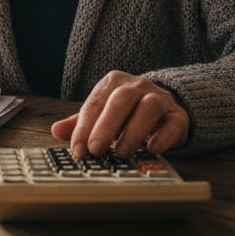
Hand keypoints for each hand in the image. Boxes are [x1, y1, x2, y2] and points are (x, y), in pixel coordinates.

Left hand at [50, 70, 188, 157]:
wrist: (164, 108)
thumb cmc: (126, 113)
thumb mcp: (101, 114)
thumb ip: (79, 123)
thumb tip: (56, 130)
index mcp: (113, 82)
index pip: (95, 103)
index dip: (85, 127)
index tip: (78, 150)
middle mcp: (137, 86)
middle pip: (121, 100)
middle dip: (106, 125)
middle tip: (95, 150)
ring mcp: (160, 98)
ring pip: (148, 108)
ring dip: (133, 132)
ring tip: (121, 153)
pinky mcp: (178, 115)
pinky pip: (174, 122)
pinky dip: (164, 136)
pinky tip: (153, 149)